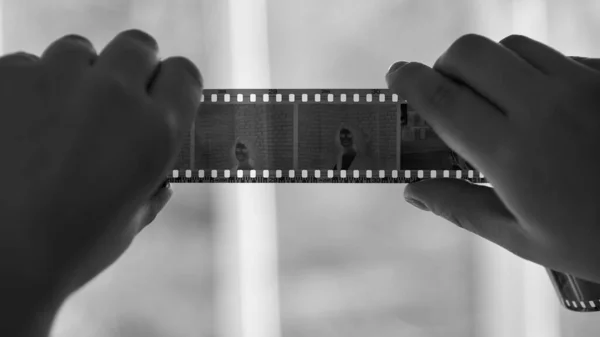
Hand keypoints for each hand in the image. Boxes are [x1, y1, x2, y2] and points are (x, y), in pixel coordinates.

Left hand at [0, 29, 201, 326]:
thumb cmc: (70, 247)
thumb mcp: (132, 219)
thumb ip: (153, 183)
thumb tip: (160, 173)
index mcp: (157, 130)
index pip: (185, 72)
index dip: (175, 83)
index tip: (164, 95)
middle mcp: (115, 93)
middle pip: (137, 45)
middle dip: (132, 66)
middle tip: (116, 98)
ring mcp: (58, 79)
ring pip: (78, 50)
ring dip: (77, 75)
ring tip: (59, 116)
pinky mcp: (6, 76)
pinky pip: (26, 65)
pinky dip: (28, 87)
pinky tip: (19, 125)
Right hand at [387, 34, 599, 282]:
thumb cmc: (596, 242)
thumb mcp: (521, 238)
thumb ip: (459, 207)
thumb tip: (411, 190)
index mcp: (511, 153)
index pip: (441, 99)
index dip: (408, 81)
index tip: (394, 76)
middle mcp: (543, 107)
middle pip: (470, 52)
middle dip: (445, 66)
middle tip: (448, 95)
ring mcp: (582, 86)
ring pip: (512, 46)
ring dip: (490, 66)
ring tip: (498, 100)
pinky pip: (556, 56)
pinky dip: (534, 71)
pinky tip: (546, 105)